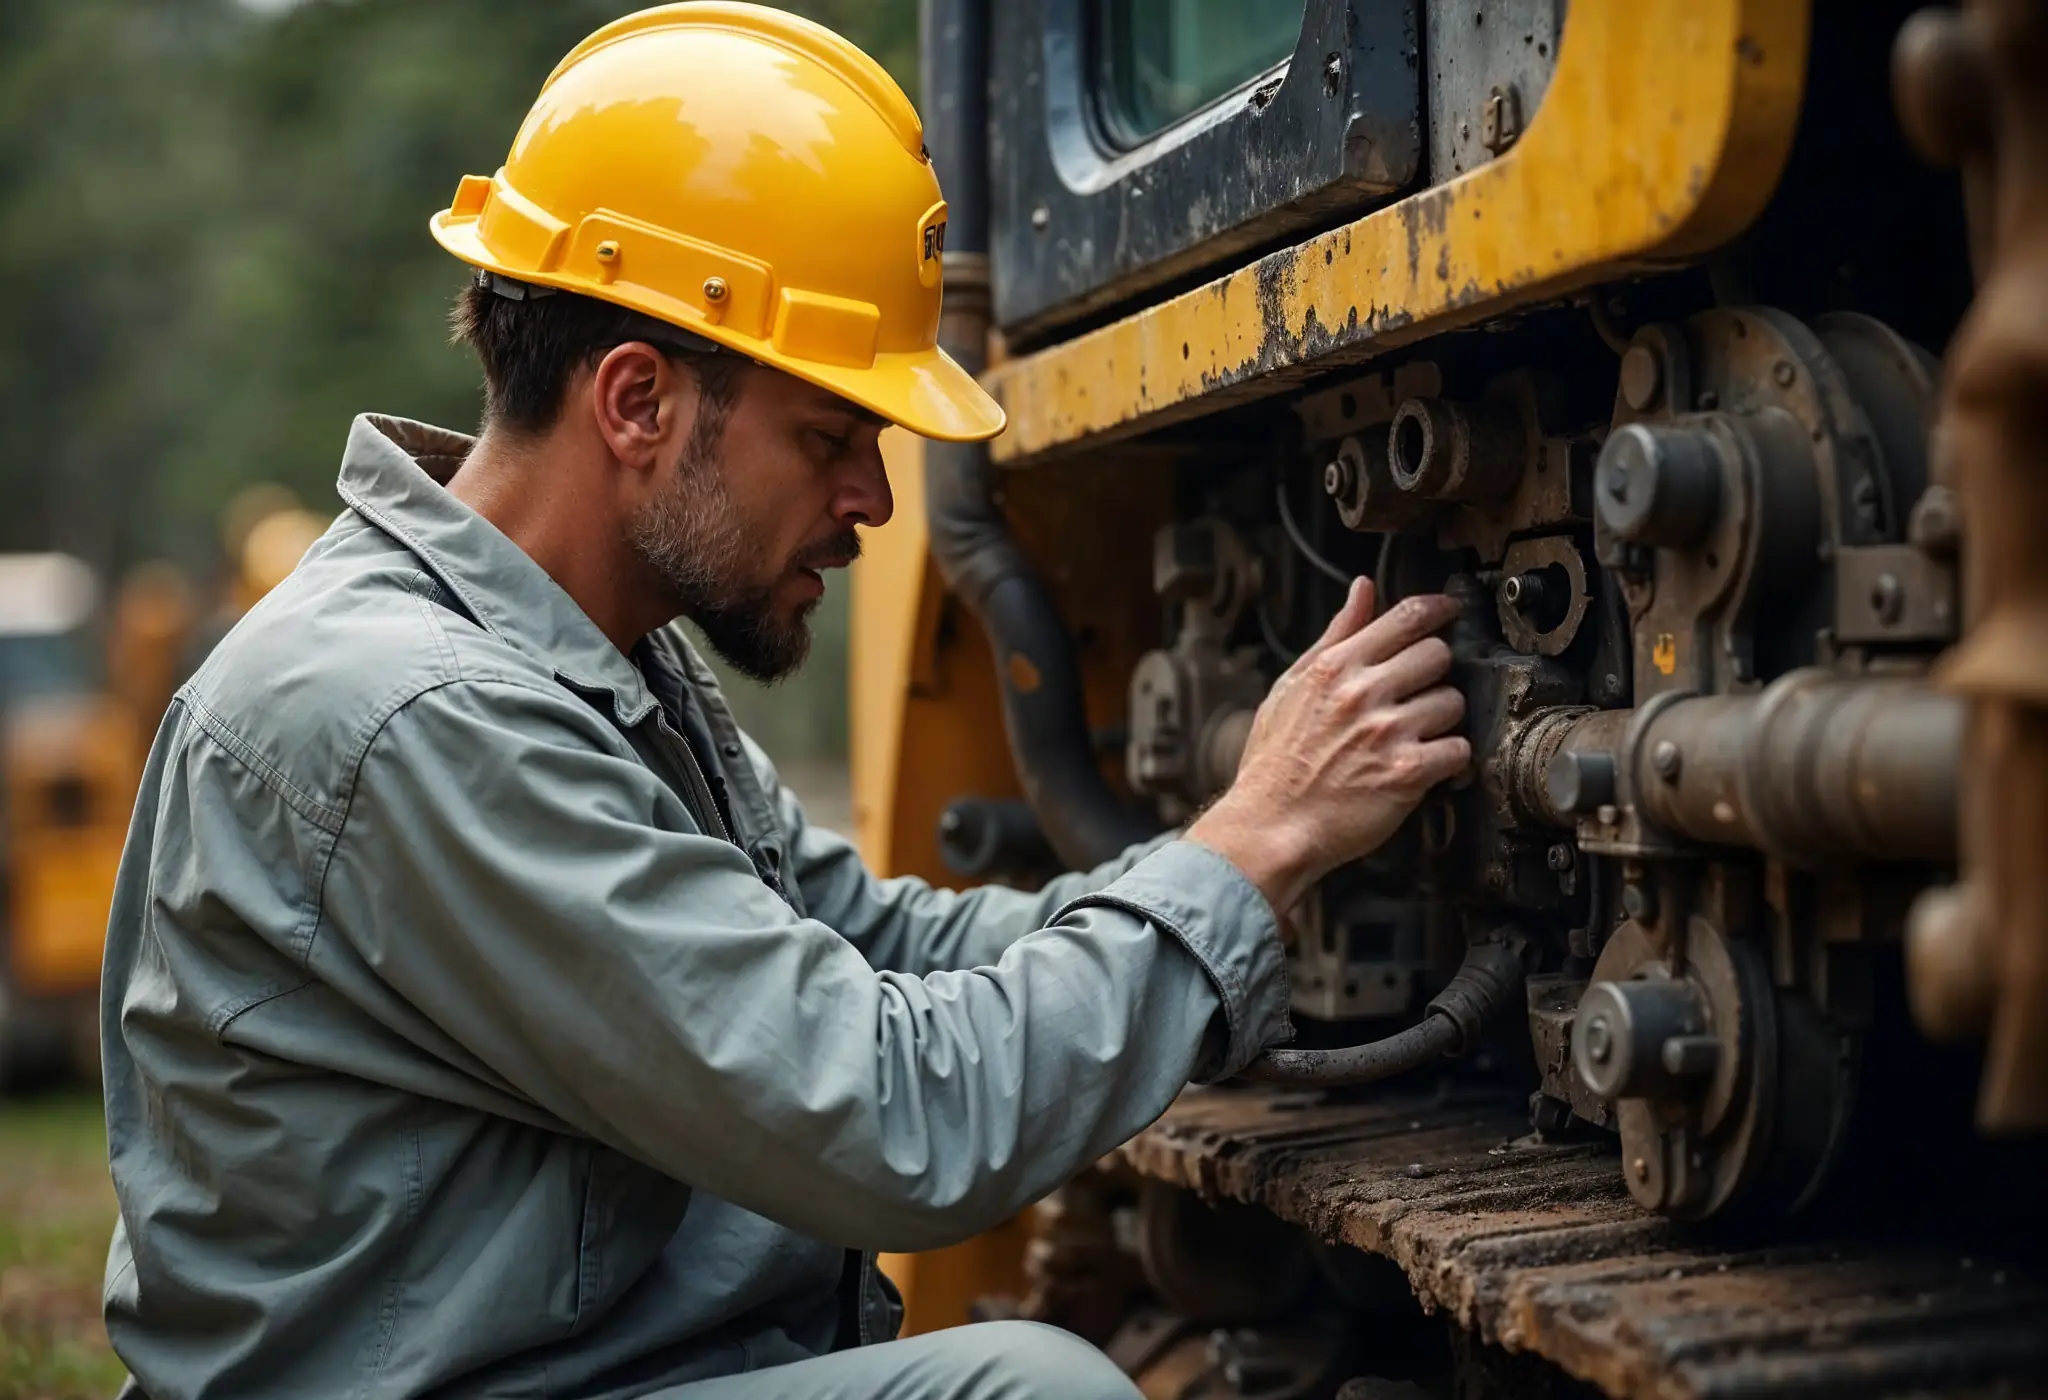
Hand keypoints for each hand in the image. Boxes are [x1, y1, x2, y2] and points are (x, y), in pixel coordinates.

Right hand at [1187, 579, 1467, 914]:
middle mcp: (1362, 693)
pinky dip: (1448, 761)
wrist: (1269, 827)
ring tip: (1413, 739)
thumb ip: (1336, 635)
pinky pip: (1458, 750)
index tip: (1450, 609)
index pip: (1405, 617)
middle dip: (1433, 676)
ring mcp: (1386, 732)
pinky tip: (1424, 768)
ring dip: (1441, 722)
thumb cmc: (1276, 762)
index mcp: (1335, 667)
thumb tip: (1364, 587)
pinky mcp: (1407, 773)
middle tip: (1415, 698)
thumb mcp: (1292, 686)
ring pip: (1452, 702)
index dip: (1438, 608)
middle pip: (1438, 655)